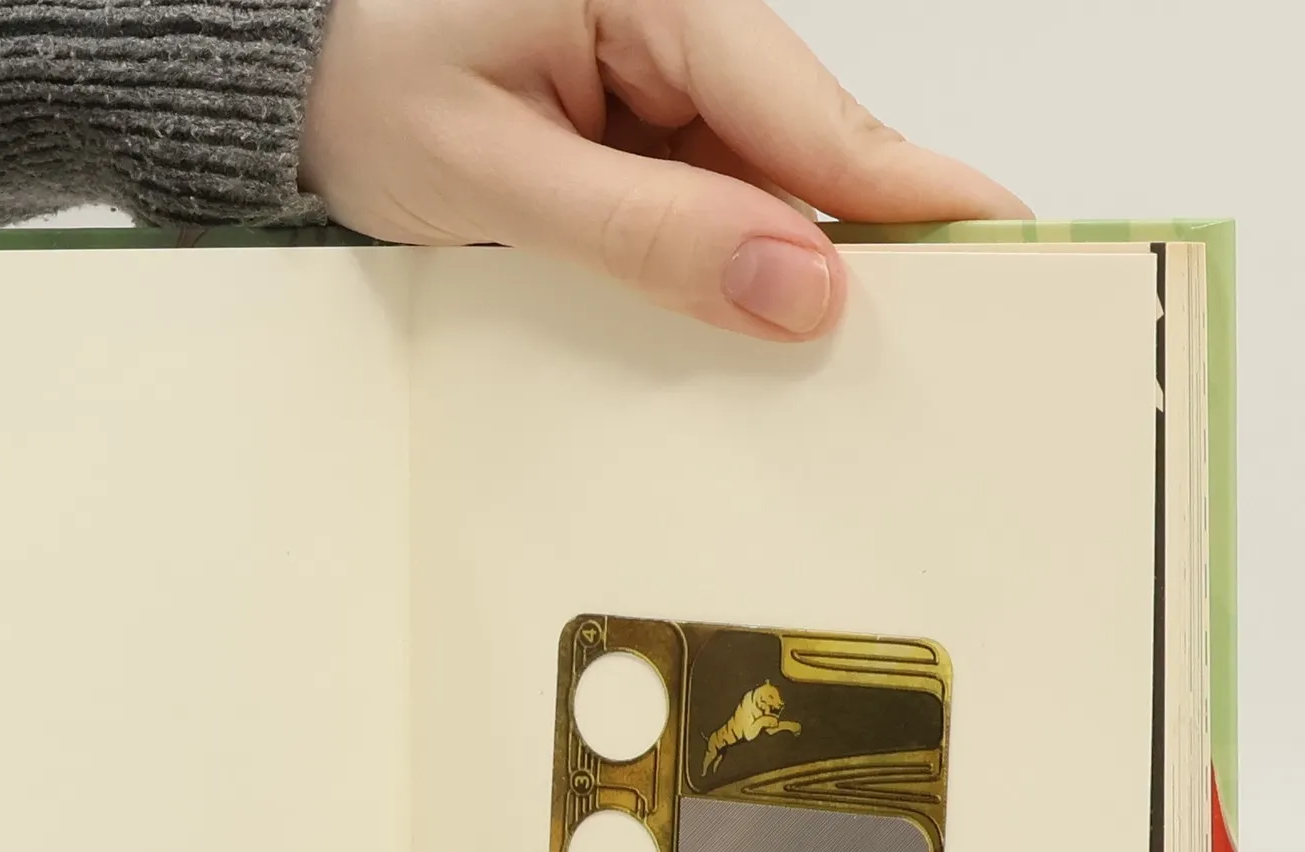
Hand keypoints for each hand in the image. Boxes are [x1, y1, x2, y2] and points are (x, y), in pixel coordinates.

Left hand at [303, 0, 1028, 340]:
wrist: (296, 79)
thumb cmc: (364, 86)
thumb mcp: (493, 172)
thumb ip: (646, 231)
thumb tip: (796, 285)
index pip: (815, 111)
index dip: (911, 196)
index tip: (1007, 254)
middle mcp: (683, 20)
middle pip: (814, 150)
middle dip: (863, 249)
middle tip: (942, 347)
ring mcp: (672, 72)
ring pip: (775, 185)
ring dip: (792, 270)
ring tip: (837, 364)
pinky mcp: (653, 121)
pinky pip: (723, 198)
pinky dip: (737, 264)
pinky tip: (748, 326)